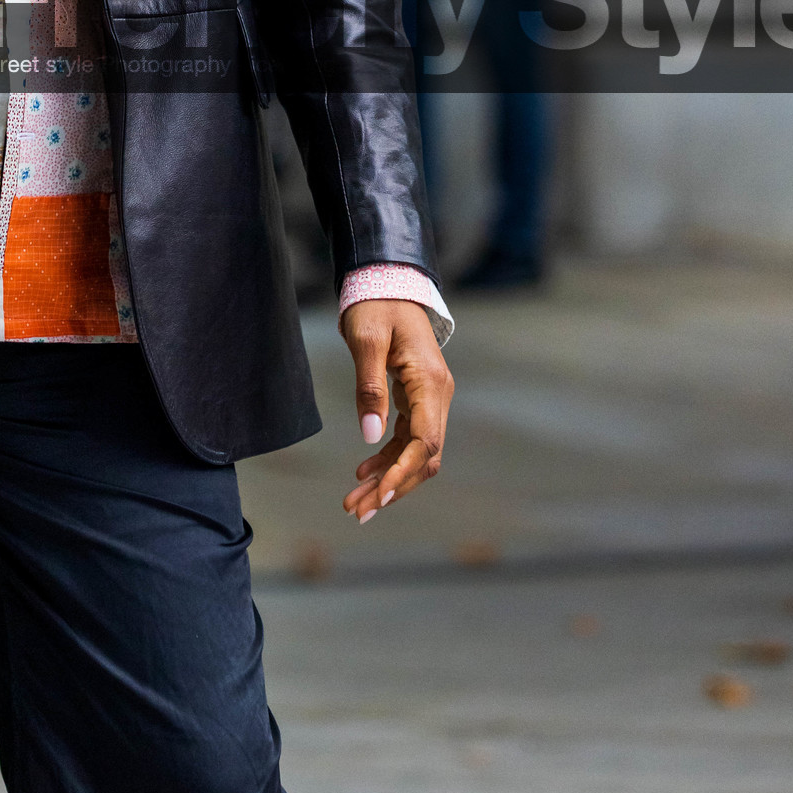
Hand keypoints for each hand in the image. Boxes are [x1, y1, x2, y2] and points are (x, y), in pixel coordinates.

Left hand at [339, 298, 452, 524]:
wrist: (388, 282)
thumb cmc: (376, 305)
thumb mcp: (366, 340)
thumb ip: (369, 387)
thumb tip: (370, 436)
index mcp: (430, 382)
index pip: (425, 442)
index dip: (402, 474)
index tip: (377, 498)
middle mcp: (438, 395)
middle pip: (424, 456)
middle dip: (393, 487)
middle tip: (357, 511)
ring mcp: (430, 398)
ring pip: (417, 453)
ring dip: (389, 479)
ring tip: (354, 502)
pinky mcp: (417, 399)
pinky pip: (408, 439)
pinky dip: (388, 459)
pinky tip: (363, 473)